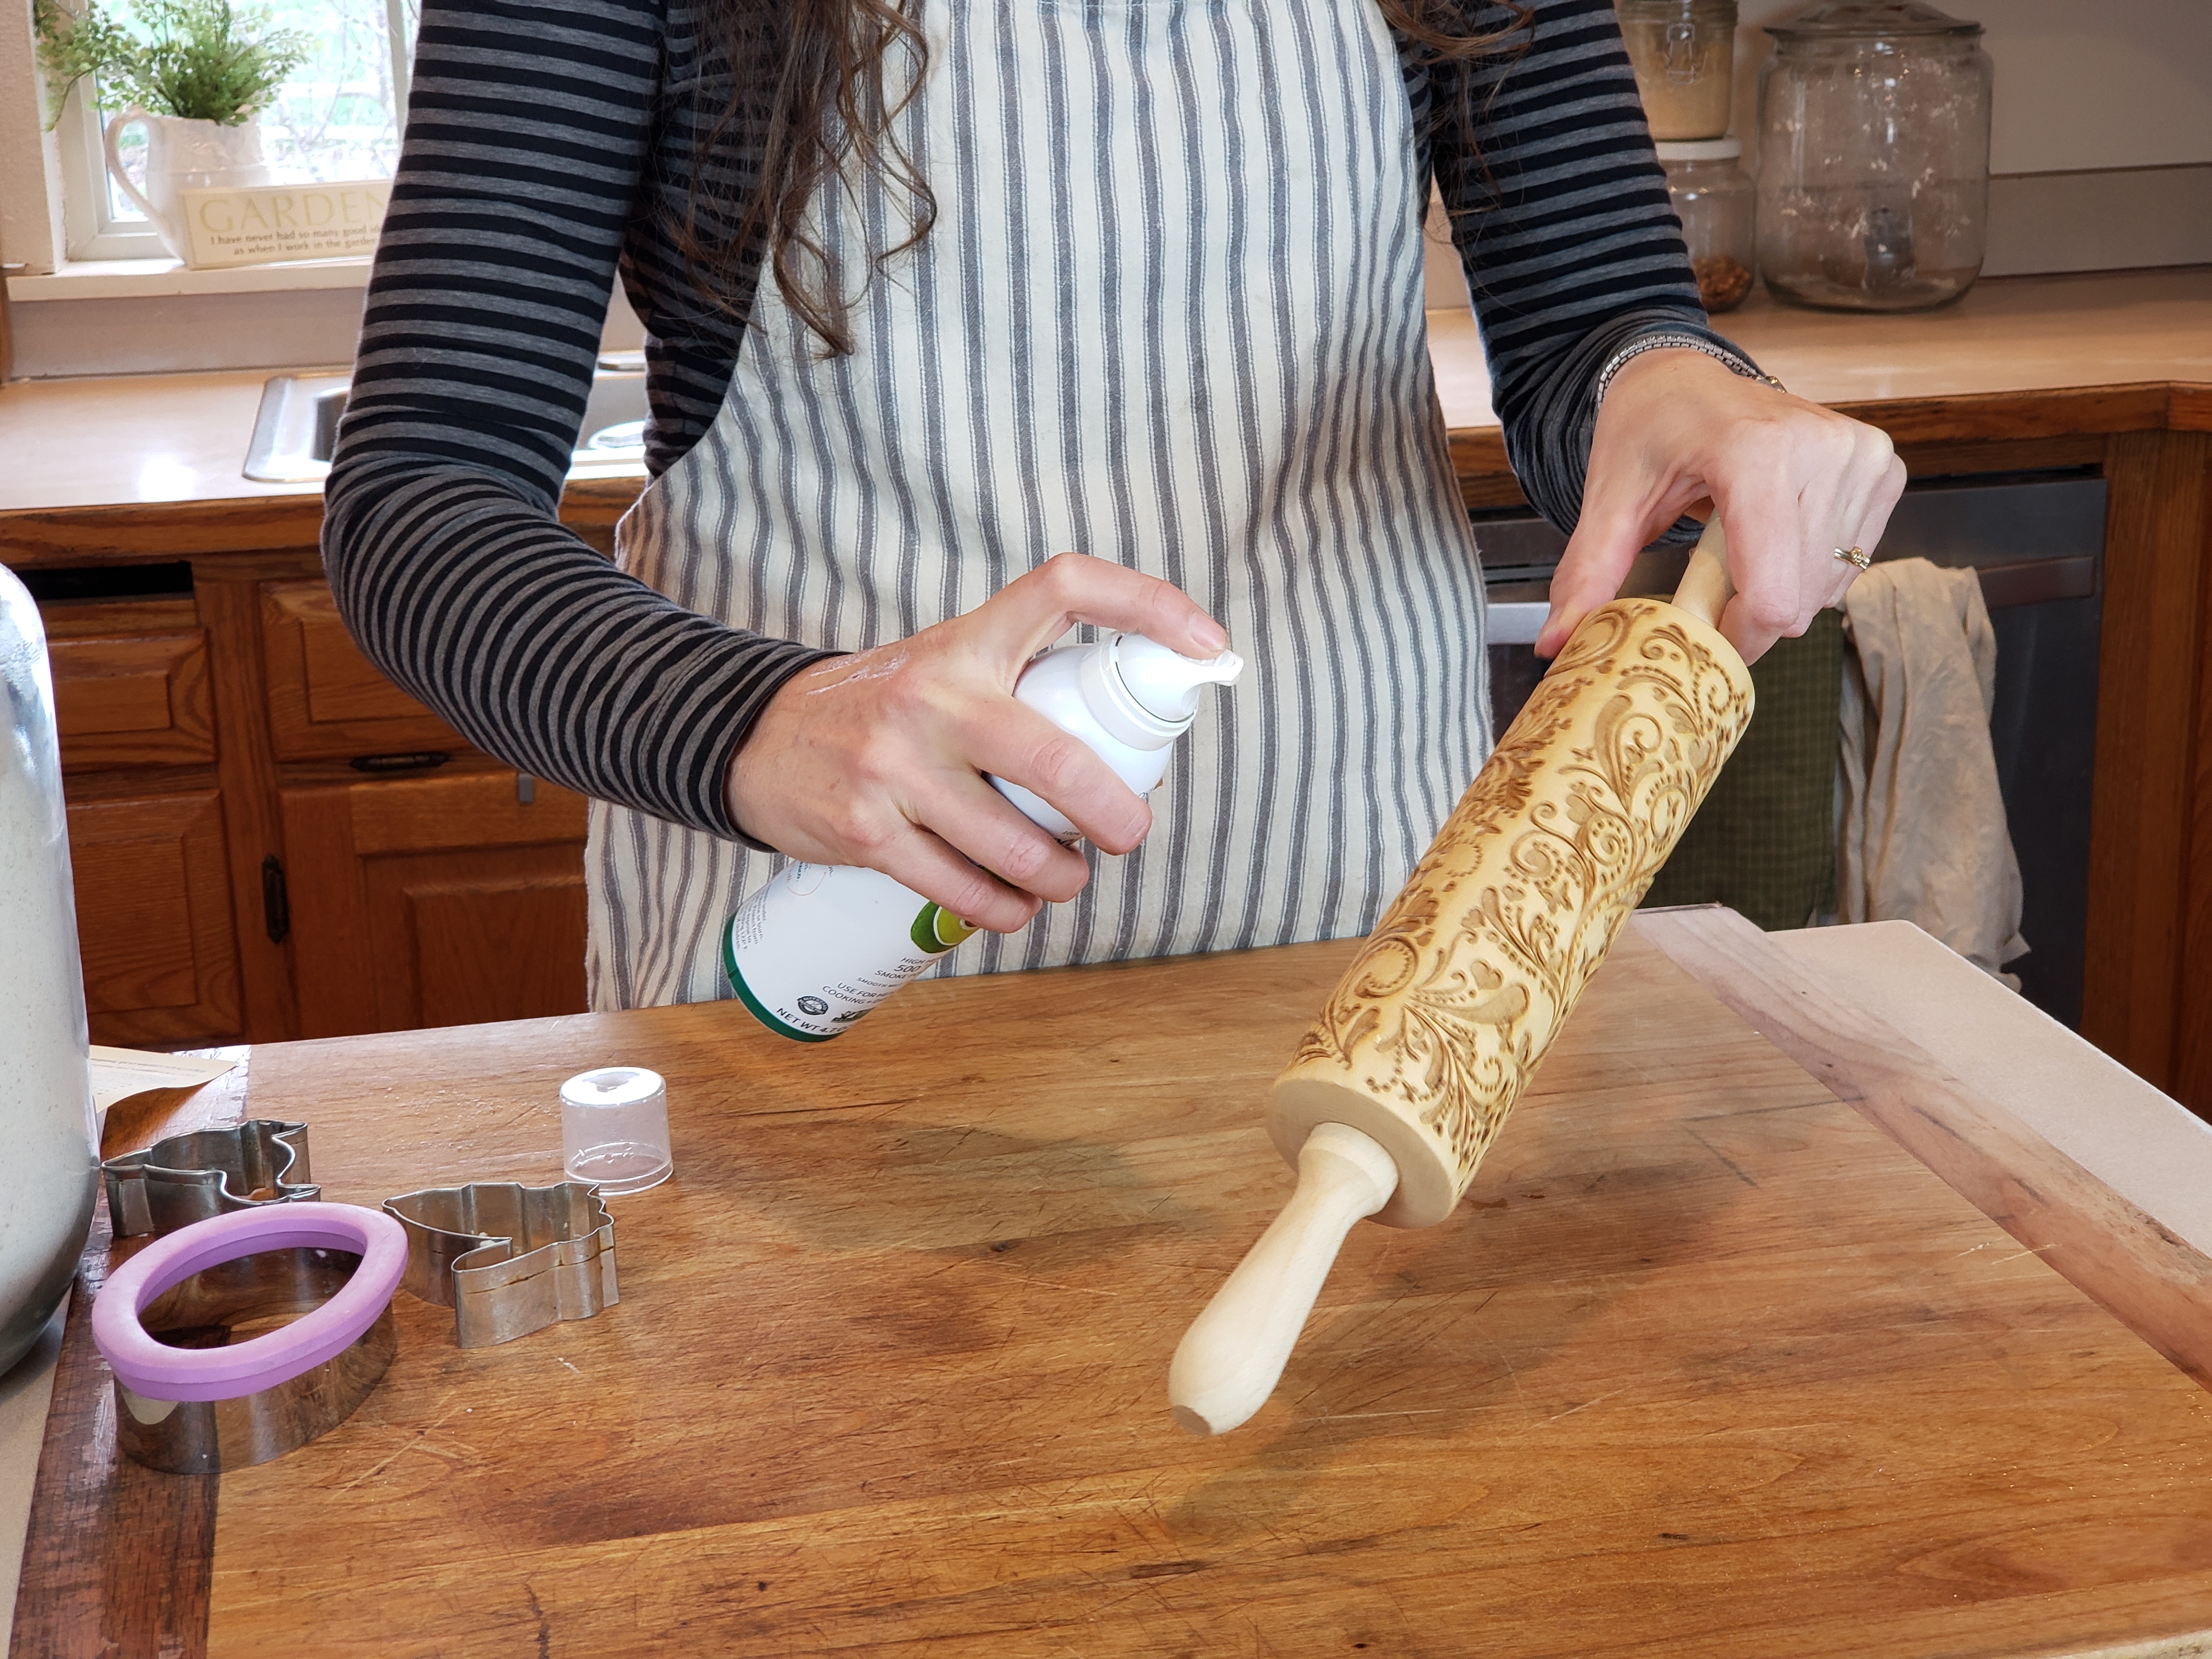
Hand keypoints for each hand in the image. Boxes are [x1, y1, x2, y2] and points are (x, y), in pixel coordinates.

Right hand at [726, 553, 1229, 932]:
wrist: (758, 737)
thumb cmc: (884, 707)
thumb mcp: (949, 666)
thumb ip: (1023, 685)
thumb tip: (1131, 747)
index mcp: (967, 641)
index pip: (1067, 586)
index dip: (1149, 604)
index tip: (1206, 643)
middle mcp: (933, 696)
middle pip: (1057, 761)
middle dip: (1116, 816)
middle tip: (1130, 834)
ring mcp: (895, 767)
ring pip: (1017, 847)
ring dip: (1061, 878)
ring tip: (1064, 876)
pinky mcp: (865, 831)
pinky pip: (963, 890)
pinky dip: (1006, 910)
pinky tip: (1015, 905)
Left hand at [1535, 348, 1906, 663]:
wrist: (1685, 379)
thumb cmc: (1648, 431)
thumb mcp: (1609, 501)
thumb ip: (1587, 576)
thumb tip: (1557, 645)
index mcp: (1757, 452)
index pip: (1772, 594)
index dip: (1737, 635)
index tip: (1704, 632)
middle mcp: (1823, 447)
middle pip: (1800, 600)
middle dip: (1751, 609)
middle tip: (1711, 575)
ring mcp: (1862, 454)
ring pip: (1828, 588)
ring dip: (1780, 586)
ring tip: (1740, 542)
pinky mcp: (1882, 466)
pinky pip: (1851, 563)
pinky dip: (1808, 566)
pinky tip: (1774, 530)